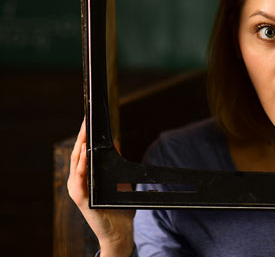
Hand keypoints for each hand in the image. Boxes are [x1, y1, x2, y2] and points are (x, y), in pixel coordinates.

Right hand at [67, 119, 135, 256]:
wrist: (119, 232)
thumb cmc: (117, 207)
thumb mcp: (117, 180)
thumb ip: (113, 163)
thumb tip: (114, 142)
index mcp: (84, 177)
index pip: (83, 152)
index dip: (84, 136)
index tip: (88, 120)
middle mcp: (77, 182)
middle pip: (78, 155)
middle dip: (82, 136)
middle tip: (86, 120)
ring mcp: (78, 191)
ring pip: (76, 164)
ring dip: (80, 148)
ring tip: (85, 133)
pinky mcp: (82, 200)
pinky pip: (80, 180)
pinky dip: (81, 166)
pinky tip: (85, 155)